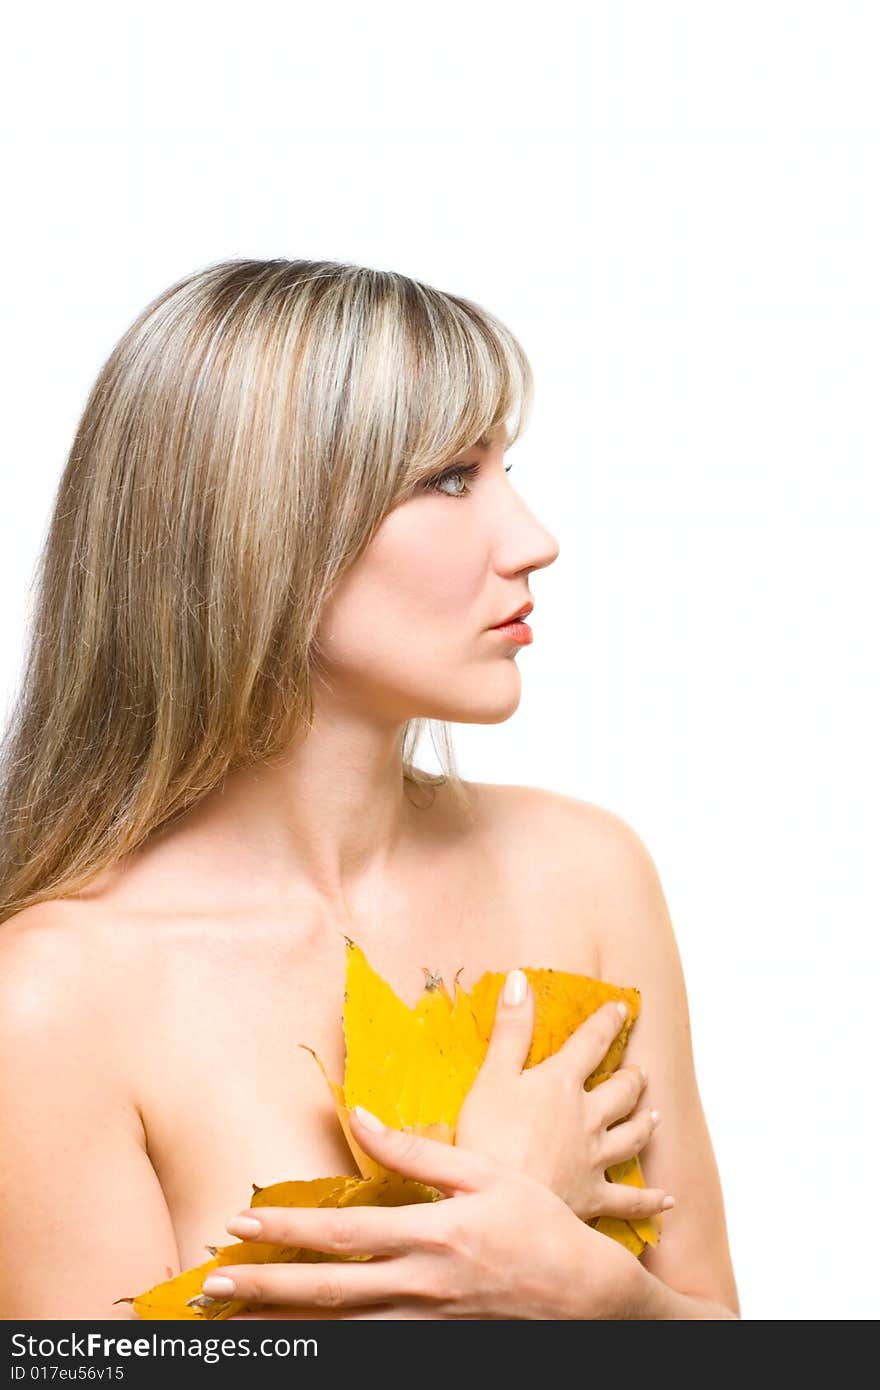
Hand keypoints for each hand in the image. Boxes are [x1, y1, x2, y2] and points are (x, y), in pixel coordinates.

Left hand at [212, 1107, 639, 1320]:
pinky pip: (370, 1349)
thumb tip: (362, 1118)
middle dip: (264, 1290)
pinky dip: (331, 1347)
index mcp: (431, 1234)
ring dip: (286, 1327)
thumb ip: (417, 1150)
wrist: (584, 1295)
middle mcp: (420, 1286)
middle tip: (213, 1288)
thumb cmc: (536, 1224)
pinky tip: (300, 1344)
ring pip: (341, 1329)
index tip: (241, 1223)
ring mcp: (425, 1324)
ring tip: (236, 1323)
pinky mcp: (433, 1346)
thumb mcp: (483, 1172)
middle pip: (327, 1292)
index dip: (288, 1229)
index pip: (343, 1233)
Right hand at [454, 970, 670, 1222]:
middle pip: (620, 1091)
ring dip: (644, 1124)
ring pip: (631, 1137)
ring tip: (653, 1116)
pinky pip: (631, 1200)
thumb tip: (520, 980)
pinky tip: (667, 1199)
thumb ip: (510, 1029)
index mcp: (562, 1083)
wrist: (501, 1206)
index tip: (621, 1009)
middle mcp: (588, 1117)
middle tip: (640, 1071)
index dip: (606, 1023)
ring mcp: (595, 1159)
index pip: (590, 1043)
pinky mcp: (594, 1198)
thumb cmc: (488, 1139)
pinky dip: (651, 1200)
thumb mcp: (492, 1076)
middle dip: (632, 1078)